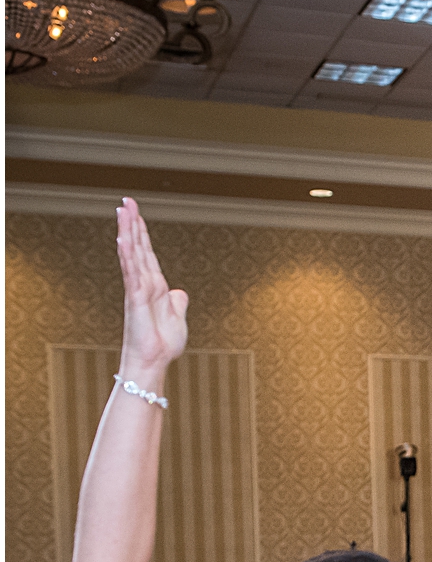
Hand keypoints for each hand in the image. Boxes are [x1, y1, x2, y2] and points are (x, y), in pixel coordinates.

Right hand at [116, 198, 188, 377]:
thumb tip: (179, 291)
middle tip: (126, 201)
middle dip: (132, 223)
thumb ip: (177, 301)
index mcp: (154, 285)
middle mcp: (143, 283)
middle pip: (137, 247)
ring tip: (122, 211)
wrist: (155, 360)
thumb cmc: (163, 342)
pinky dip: (128, 256)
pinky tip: (123, 240)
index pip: (147, 252)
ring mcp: (137, 289)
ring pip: (132, 255)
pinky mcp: (136, 298)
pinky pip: (131, 273)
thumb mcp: (177, 316)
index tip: (135, 211)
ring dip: (128, 232)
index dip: (142, 232)